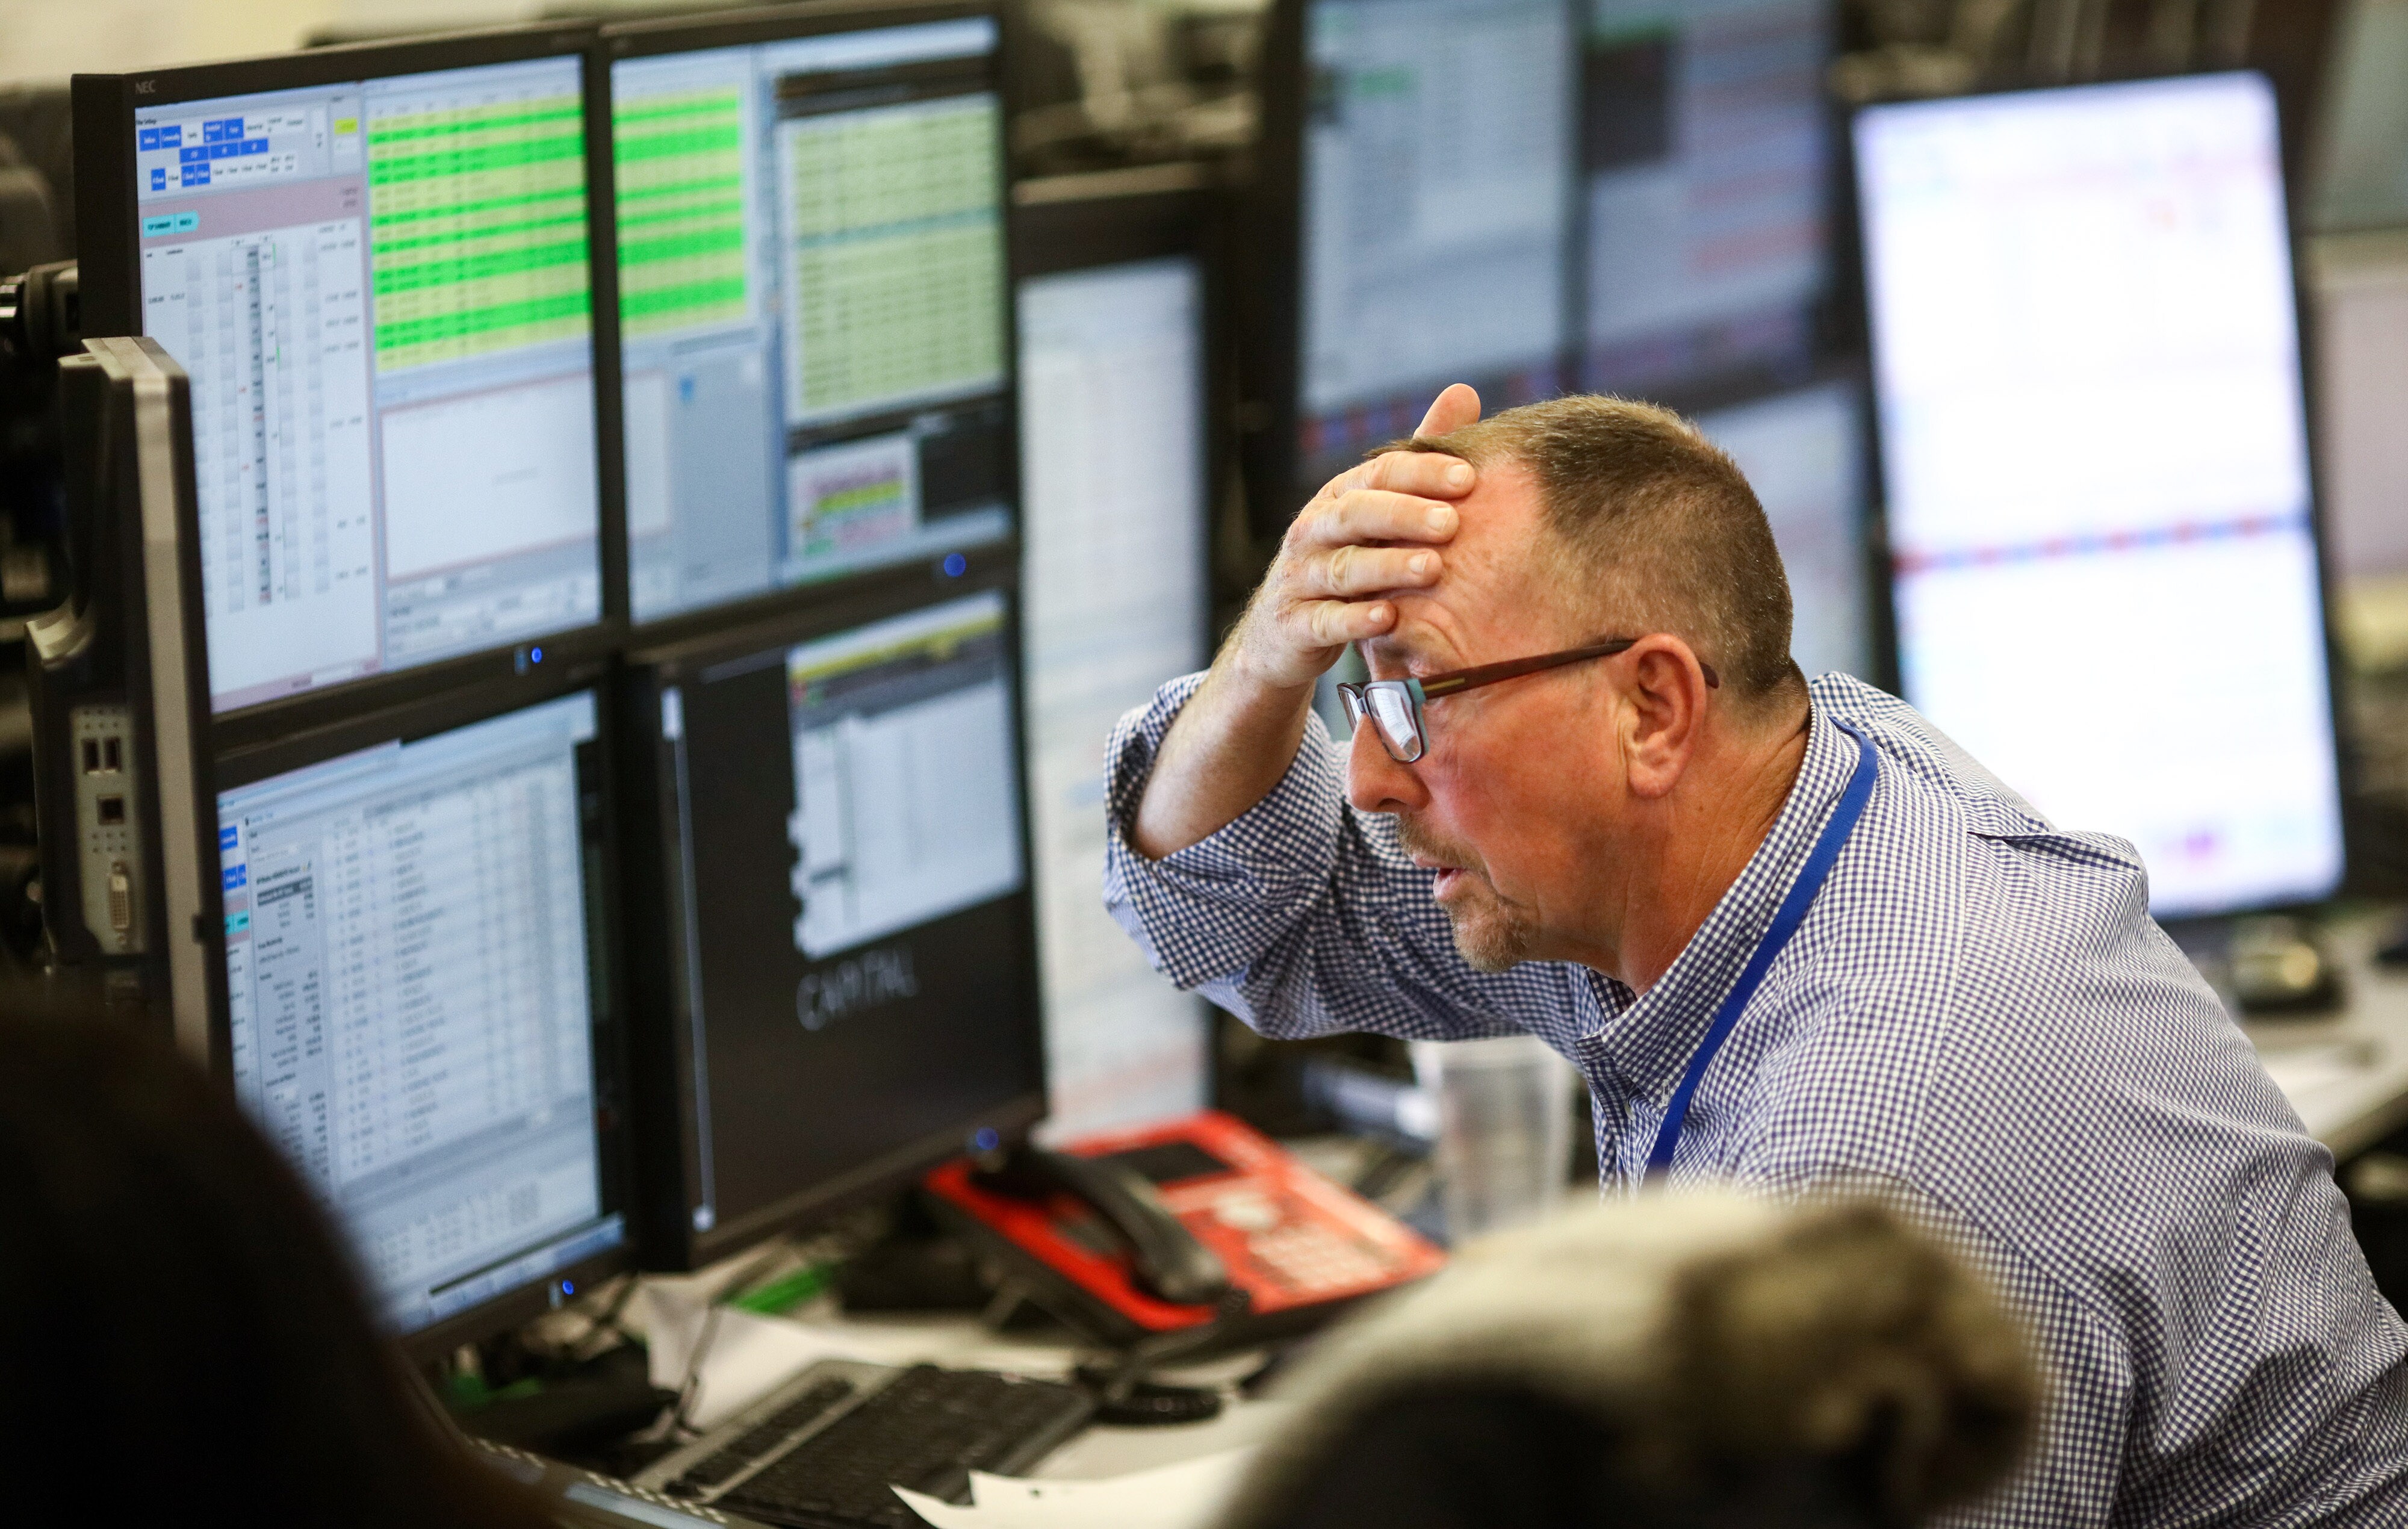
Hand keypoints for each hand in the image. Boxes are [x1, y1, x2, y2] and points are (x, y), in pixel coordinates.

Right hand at [1226, 384, 1483, 691]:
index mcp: (1339, 498)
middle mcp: (1314, 530)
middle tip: (1451, 522)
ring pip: (1343, 568)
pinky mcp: (1295, 625)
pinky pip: (1324, 621)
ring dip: (1388, 567)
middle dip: (1404, 515)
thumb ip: (1415, 461)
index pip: (1379, 473)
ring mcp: (1301, 578)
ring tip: (1433, 569)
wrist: (1280, 635)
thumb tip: (1464, 391)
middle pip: (1357, 514)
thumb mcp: (1375, 511)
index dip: (1422, 473)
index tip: (1470, 479)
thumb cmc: (1345, 562)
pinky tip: (1388, 618)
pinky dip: (1354, 620)